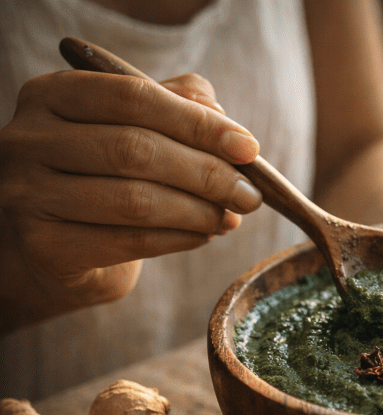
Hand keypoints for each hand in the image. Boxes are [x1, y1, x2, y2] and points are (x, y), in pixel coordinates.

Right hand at [0, 71, 262, 330]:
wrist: (52, 246)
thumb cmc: (102, 176)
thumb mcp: (134, 129)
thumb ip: (175, 106)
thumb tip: (219, 114)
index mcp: (52, 95)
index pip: (133, 97)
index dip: (198, 123)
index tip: (248, 149)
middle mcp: (29, 139)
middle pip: (135, 150)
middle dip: (207, 174)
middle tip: (249, 195)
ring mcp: (29, 194)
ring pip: (135, 200)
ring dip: (198, 212)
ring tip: (229, 218)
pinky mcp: (44, 246)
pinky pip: (129, 242)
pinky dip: (179, 239)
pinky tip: (202, 235)